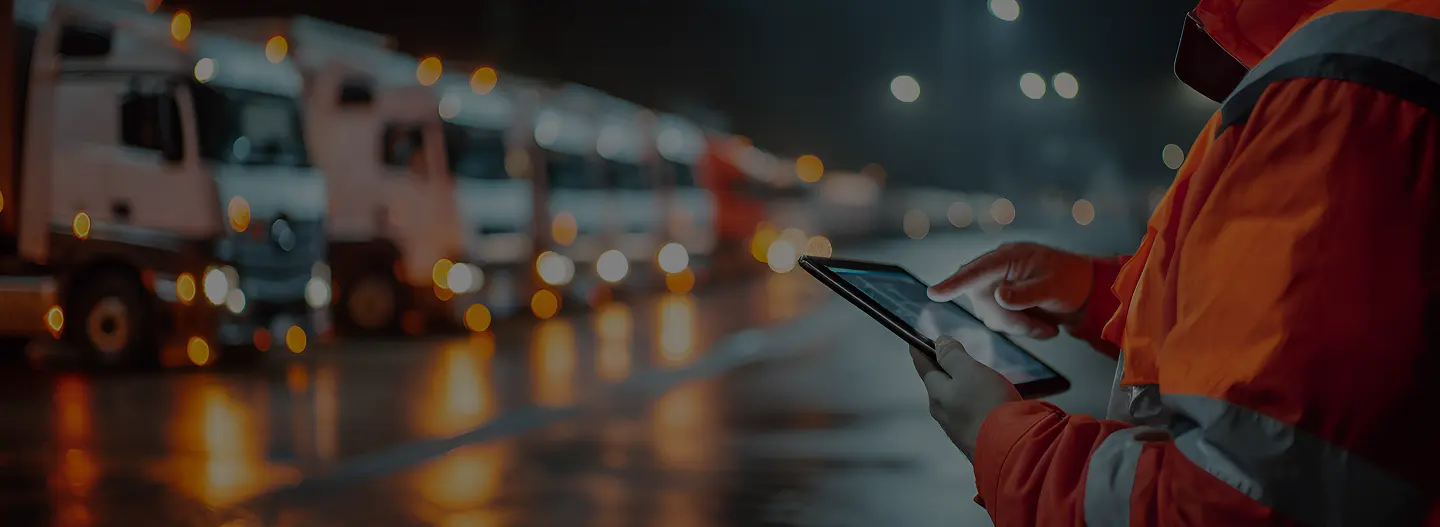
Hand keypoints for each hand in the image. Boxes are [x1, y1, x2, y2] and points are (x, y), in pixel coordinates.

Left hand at [911, 335, 1020, 458]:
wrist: (1009, 450)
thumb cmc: (987, 403)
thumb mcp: (969, 371)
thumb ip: (952, 356)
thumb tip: (937, 342)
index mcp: (936, 394)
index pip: (923, 366)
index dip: (920, 350)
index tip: (915, 339)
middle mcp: (941, 413)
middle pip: (937, 386)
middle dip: (943, 370)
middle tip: (953, 357)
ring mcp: (956, 430)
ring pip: (953, 402)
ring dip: (959, 389)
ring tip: (973, 380)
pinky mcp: (973, 441)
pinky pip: (968, 416)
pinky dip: (972, 405)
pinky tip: (985, 404)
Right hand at [927, 242, 1093, 338]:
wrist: (1084, 293)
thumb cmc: (1071, 280)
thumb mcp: (1053, 286)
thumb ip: (1025, 293)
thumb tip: (998, 296)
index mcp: (1008, 257)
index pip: (976, 270)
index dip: (954, 283)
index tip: (935, 292)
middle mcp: (996, 272)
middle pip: (984, 302)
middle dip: (1011, 320)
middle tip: (1042, 329)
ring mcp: (997, 288)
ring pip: (992, 317)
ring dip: (1019, 327)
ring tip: (1047, 328)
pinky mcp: (1001, 304)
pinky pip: (1001, 323)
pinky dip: (1022, 329)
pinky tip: (1043, 327)